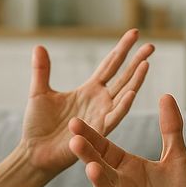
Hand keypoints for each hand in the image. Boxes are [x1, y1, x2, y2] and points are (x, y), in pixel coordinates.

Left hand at [20, 29, 152, 173]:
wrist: (33, 153)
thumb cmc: (38, 126)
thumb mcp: (39, 92)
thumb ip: (42, 70)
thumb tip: (39, 45)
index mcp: (89, 90)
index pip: (110, 65)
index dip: (122, 49)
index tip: (135, 33)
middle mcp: (99, 101)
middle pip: (123, 76)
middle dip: (137, 60)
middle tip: (152, 45)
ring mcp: (100, 116)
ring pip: (124, 95)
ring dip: (135, 80)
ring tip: (146, 63)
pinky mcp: (98, 131)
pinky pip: (114, 117)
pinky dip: (123, 105)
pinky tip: (132, 92)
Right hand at [69, 94, 185, 186]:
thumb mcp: (176, 158)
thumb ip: (170, 129)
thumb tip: (166, 95)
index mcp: (125, 166)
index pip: (104, 148)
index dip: (91, 136)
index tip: (74, 121)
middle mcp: (118, 184)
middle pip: (99, 166)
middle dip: (86, 155)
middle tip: (73, 140)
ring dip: (99, 182)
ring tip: (91, 169)